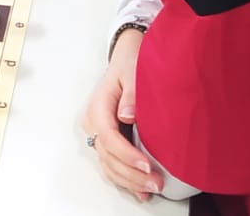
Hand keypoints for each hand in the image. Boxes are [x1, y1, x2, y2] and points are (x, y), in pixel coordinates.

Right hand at [82, 29, 161, 201]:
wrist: (127, 59)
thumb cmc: (130, 64)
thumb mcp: (133, 71)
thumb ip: (132, 93)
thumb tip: (128, 115)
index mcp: (98, 107)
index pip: (108, 137)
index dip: (127, 154)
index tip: (146, 165)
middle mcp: (94, 123)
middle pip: (108, 156)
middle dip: (131, 174)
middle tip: (155, 183)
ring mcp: (99, 134)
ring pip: (109, 165)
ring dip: (129, 181)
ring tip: (151, 189)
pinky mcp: (108, 140)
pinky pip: (112, 165)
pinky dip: (125, 180)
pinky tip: (139, 191)